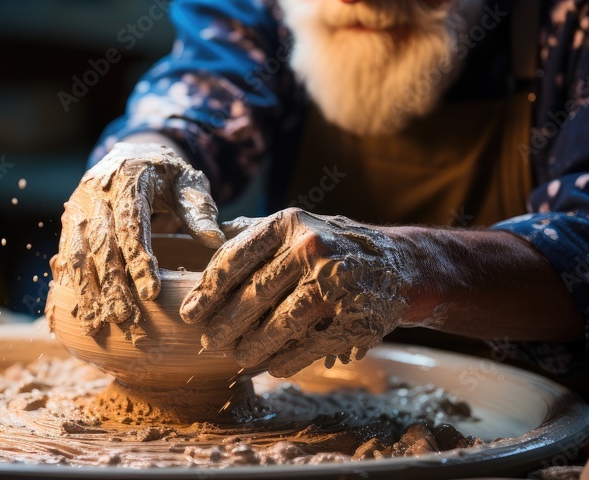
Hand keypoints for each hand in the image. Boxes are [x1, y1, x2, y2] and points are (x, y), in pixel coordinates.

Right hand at [51, 142, 224, 336]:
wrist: (131, 154)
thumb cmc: (165, 174)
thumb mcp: (187, 182)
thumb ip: (198, 209)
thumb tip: (215, 241)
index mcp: (127, 178)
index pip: (131, 225)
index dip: (139, 261)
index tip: (152, 294)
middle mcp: (95, 192)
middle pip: (99, 243)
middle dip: (111, 284)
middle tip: (125, 319)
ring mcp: (77, 208)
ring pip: (75, 253)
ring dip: (86, 291)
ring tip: (97, 325)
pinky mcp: (68, 223)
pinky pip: (65, 257)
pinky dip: (71, 286)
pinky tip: (79, 313)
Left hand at [179, 208, 412, 376]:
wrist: (399, 263)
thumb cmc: (333, 245)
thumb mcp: (295, 225)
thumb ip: (253, 233)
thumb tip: (202, 241)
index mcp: (288, 223)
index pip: (234, 259)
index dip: (207, 291)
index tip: (190, 313)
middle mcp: (310, 247)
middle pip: (253, 295)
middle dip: (226, 324)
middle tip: (209, 341)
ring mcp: (335, 282)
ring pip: (280, 324)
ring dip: (254, 347)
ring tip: (240, 357)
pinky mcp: (354, 315)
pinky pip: (309, 344)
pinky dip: (287, 359)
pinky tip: (272, 366)